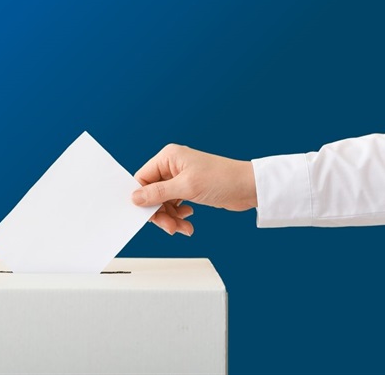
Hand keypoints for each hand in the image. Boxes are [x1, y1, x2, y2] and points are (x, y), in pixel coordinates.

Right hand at [131, 144, 257, 235]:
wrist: (248, 187)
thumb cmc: (223, 179)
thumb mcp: (186, 187)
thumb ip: (158, 193)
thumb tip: (135, 197)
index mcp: (169, 157)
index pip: (143, 178)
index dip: (143, 198)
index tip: (146, 215)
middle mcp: (173, 166)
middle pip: (152, 193)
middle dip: (160, 212)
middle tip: (169, 227)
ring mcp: (181, 178)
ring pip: (163, 202)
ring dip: (171, 217)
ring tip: (182, 227)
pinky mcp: (189, 188)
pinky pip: (175, 205)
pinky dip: (179, 216)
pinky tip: (188, 220)